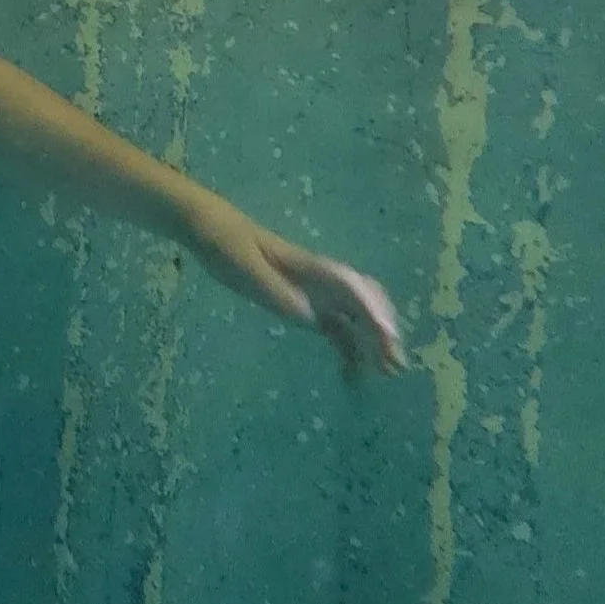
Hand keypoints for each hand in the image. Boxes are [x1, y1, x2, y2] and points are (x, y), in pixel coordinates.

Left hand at [181, 192, 405, 376]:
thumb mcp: (244, 266)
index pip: (350, 287)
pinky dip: (349, 350)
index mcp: (308, 267)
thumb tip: (309, 316)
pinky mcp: (305, 305)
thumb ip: (274, 289)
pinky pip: (335, 328)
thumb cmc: (226, 243)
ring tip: (384, 374)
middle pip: (363, 303)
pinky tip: (352, 374)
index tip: (387, 335)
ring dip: (371, 343)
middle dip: (381, 331)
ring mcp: (315, 292)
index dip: (372, 310)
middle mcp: (319, 280)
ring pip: (354, 319)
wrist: (211, 229)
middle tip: (394, 364)